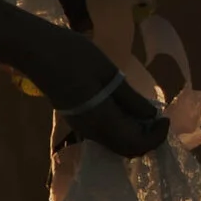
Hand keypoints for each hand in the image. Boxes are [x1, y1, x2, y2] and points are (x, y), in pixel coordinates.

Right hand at [44, 35, 170, 158]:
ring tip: (145, 111)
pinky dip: (121, 128)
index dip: (156, 137)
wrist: (34, 51)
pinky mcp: (77, 120)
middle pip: (126, 150)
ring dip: (134, 134)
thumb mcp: (107, 73)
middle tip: (158, 117)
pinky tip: (126, 108)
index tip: (166, 118)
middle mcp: (91, 132)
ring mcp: (82, 128)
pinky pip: (105, 135)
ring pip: (115, 144)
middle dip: (147, 138)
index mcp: (100, 121)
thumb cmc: (72, 55)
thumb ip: (129, 98)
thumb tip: (151, 116)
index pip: (135, 144)